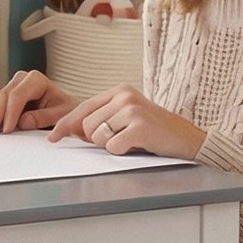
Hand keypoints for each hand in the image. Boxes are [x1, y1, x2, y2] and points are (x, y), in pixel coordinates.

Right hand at [0, 70, 77, 132]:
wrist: (66, 110)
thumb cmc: (66, 110)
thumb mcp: (61, 115)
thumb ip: (43, 117)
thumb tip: (22, 121)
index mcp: (36, 80)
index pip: (17, 95)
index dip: (10, 113)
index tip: (8, 129)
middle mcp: (22, 80)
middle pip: (2, 96)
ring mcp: (12, 87)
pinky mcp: (6, 97)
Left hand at [48, 84, 206, 159]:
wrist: (189, 139)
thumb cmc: (155, 131)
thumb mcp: (126, 118)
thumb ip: (100, 120)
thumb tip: (70, 131)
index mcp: (119, 91)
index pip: (82, 108)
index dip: (66, 124)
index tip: (53, 137)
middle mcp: (124, 95)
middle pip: (86, 125)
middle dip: (96, 139)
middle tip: (119, 140)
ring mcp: (132, 109)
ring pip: (97, 136)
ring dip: (110, 146)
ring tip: (131, 141)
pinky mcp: (140, 126)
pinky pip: (113, 147)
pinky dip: (122, 152)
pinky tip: (138, 145)